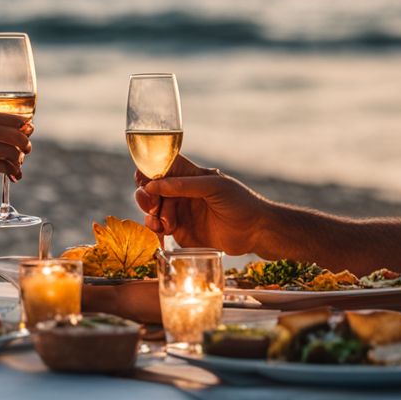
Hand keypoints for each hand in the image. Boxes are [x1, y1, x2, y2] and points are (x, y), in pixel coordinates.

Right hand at [0, 107, 32, 186]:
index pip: (7, 115)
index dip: (23, 125)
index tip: (28, 133)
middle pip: (14, 132)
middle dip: (25, 142)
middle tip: (26, 151)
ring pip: (9, 149)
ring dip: (19, 159)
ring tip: (18, 167)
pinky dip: (10, 171)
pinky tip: (12, 176)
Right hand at [134, 155, 271, 254]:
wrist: (256, 231)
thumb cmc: (240, 202)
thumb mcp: (214, 187)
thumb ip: (183, 184)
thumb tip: (153, 185)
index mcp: (190, 175)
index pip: (162, 167)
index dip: (148, 171)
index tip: (144, 181)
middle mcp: (182, 192)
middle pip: (151, 189)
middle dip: (146, 196)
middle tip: (152, 205)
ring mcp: (181, 212)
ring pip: (153, 209)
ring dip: (151, 213)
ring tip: (162, 222)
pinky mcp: (182, 232)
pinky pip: (160, 228)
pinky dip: (154, 228)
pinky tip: (161, 230)